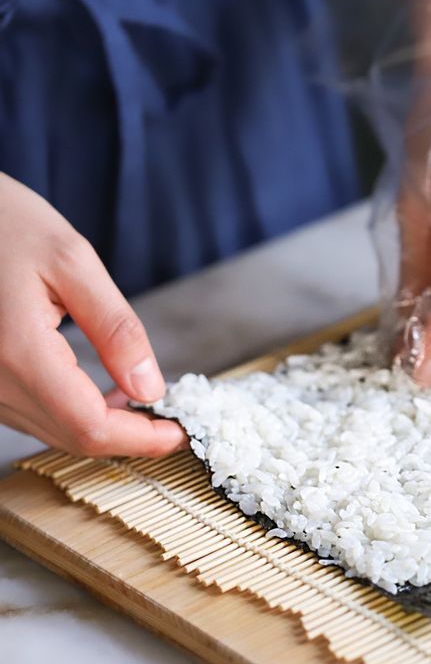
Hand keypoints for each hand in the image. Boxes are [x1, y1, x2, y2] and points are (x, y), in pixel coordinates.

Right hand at [0, 173, 185, 456]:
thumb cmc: (6, 225)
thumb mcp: (73, 262)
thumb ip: (116, 328)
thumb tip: (149, 388)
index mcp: (17, 351)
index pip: (89, 425)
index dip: (140, 439)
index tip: (180, 432)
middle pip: (73, 437)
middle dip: (130, 438)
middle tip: (173, 422)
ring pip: (54, 432)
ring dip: (105, 428)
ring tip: (146, 404)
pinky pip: (35, 416)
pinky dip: (77, 415)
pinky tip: (106, 394)